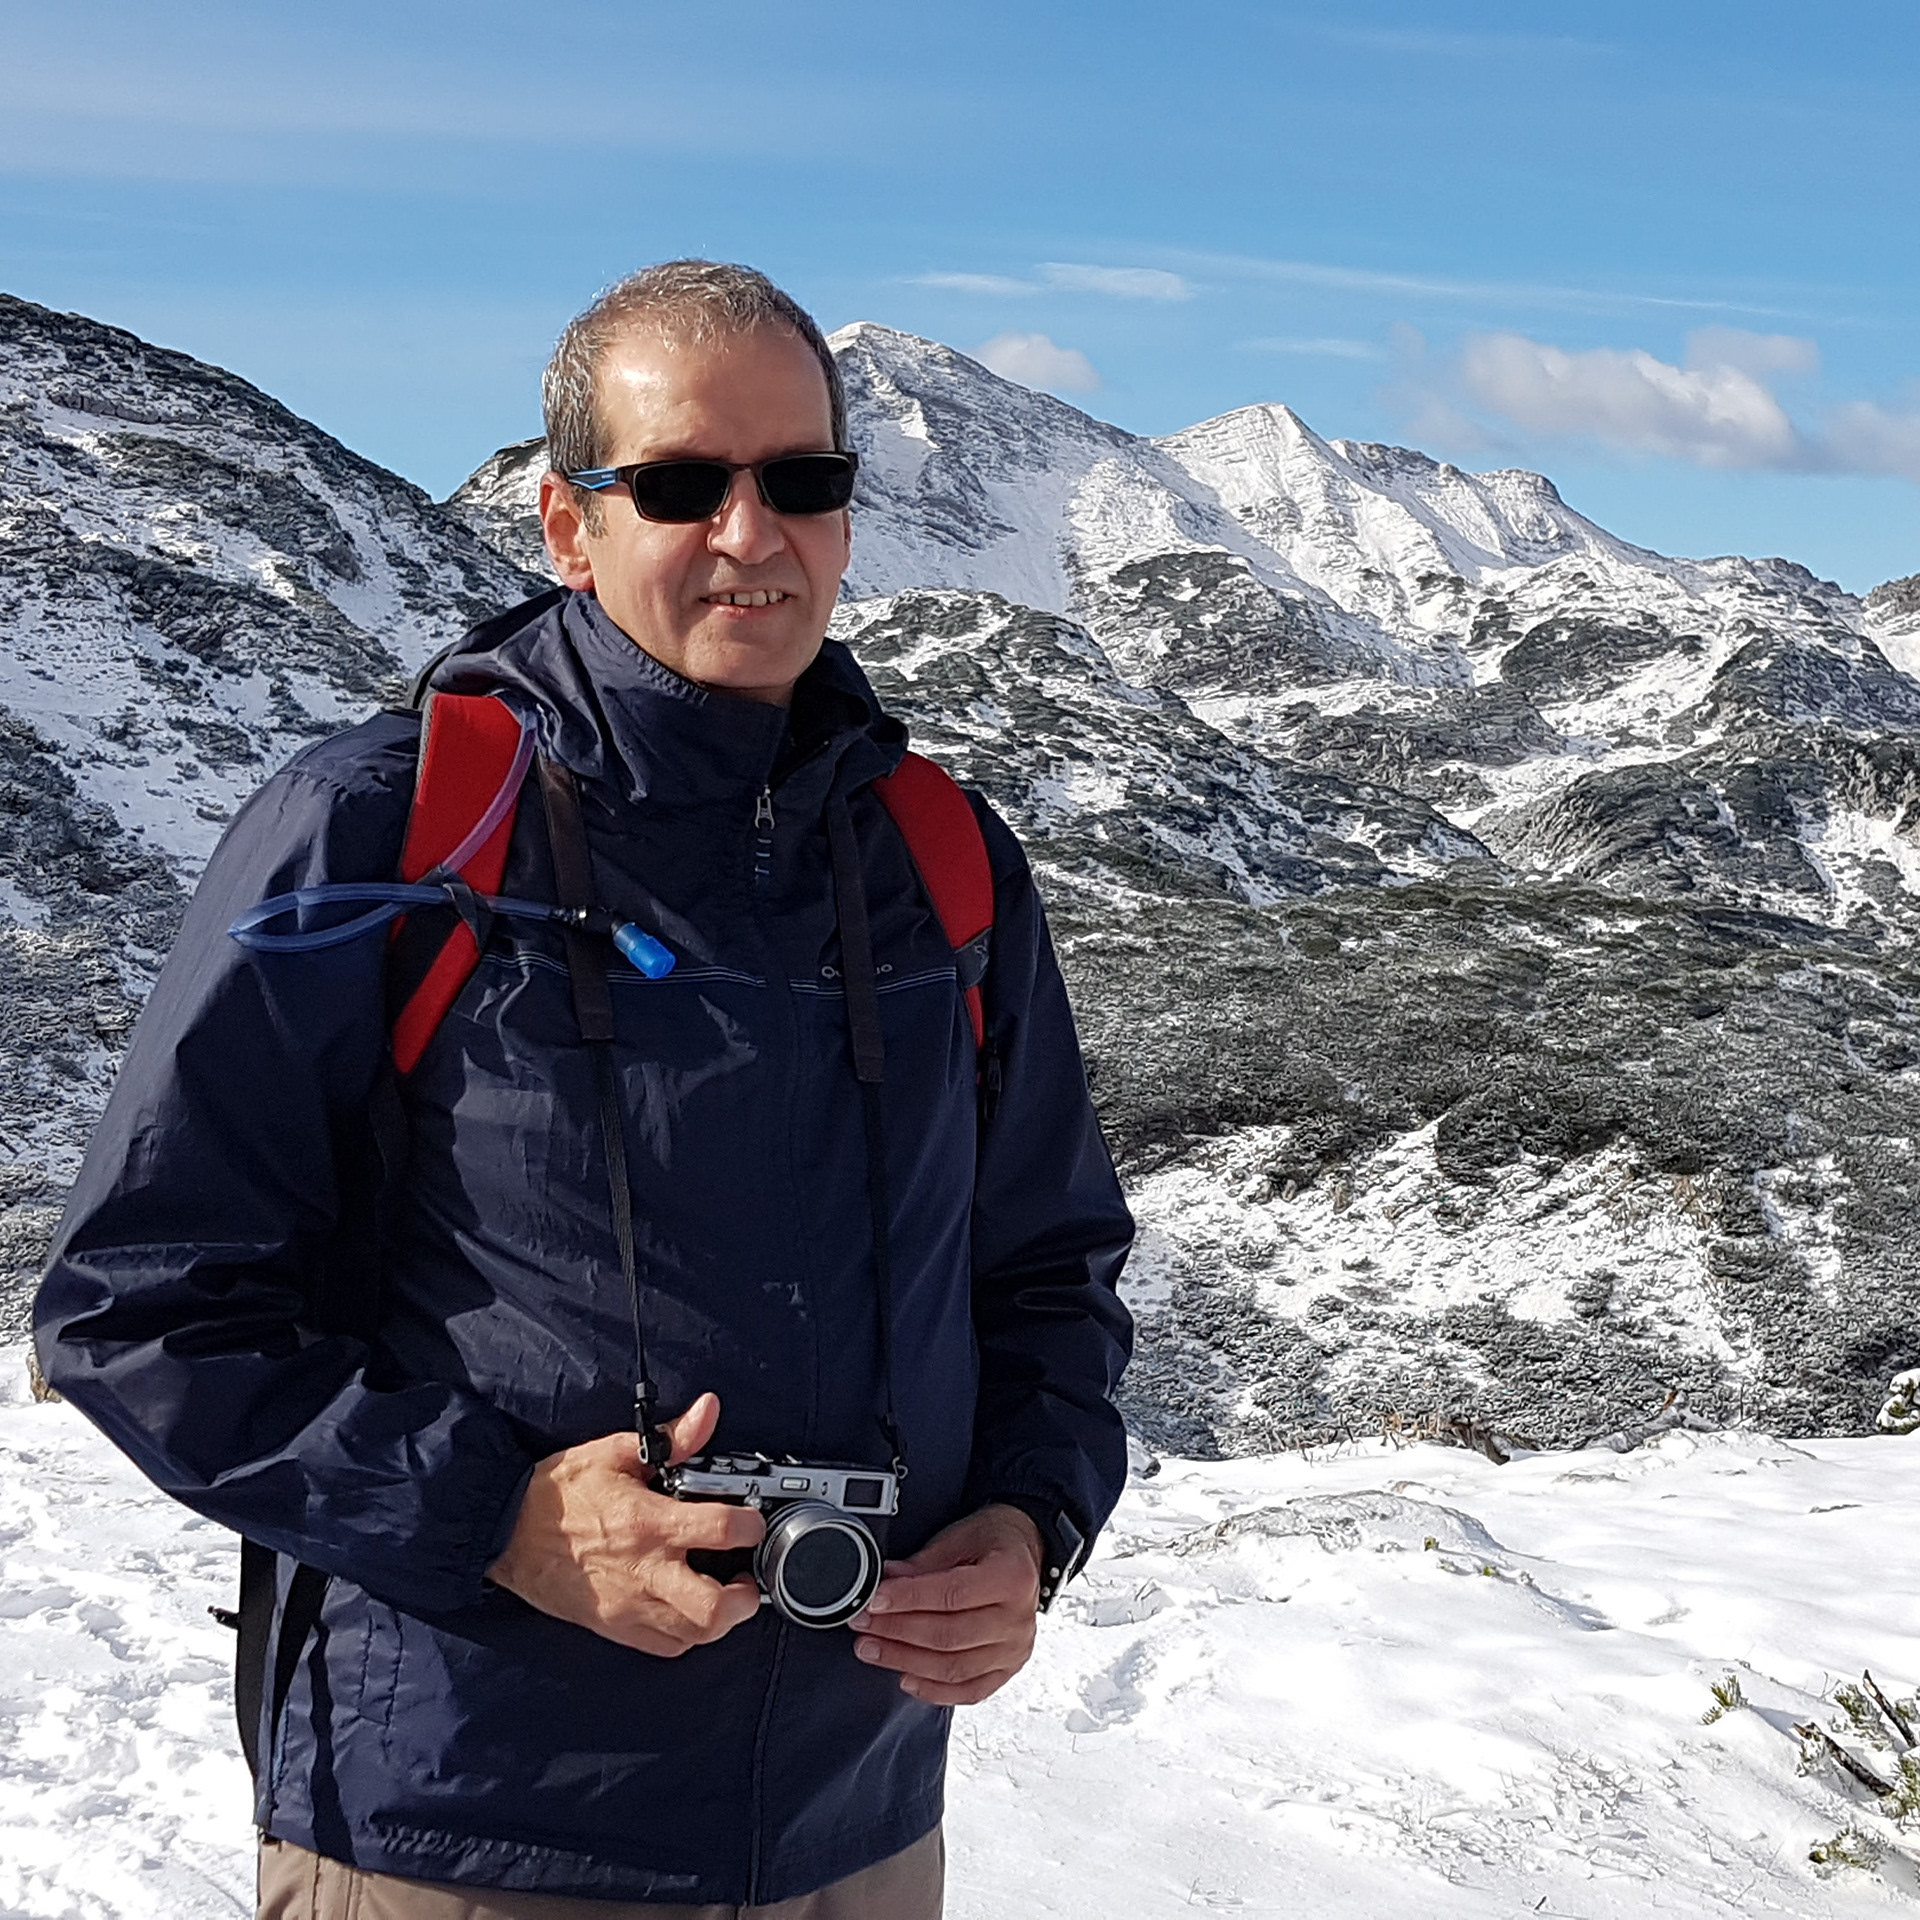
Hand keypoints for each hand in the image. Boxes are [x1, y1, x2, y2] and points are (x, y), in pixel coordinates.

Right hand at [485, 1393, 764, 1656]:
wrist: (504, 1532)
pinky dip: (687, 1634)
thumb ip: (670, 1438)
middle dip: (744, 1598)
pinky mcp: (614, 1628)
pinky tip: (687, 1608)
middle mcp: (644, 1570)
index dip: (750, 1525)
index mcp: (648, 1523)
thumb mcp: (614, 1452)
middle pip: (714, 1608)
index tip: (752, 1520)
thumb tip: (706, 1412)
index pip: (720, 1530)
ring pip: (694, 1635)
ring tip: (722, 1593)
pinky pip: (665, 1647)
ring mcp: (629, 1606)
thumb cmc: (555, 1493)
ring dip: (720, 1619)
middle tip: (746, 1576)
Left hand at [850, 1504, 1043, 1705]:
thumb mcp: (959, 1537)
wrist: (1023, 1552)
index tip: (874, 1600)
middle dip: (897, 1631)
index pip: (951, 1595)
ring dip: (906, 1661)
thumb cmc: (993, 1541)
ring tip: (873, 1649)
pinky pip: (969, 1691)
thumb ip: (924, 1564)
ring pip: (953, 1668)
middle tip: (863, 1624)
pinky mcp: (1007, 1669)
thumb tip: (886, 1582)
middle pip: (949, 1636)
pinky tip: (906, 1678)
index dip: (907, 1600)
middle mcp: (1018, 1619)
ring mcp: (1014, 1649)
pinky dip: (934, 1690)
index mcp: (1011, 1577)